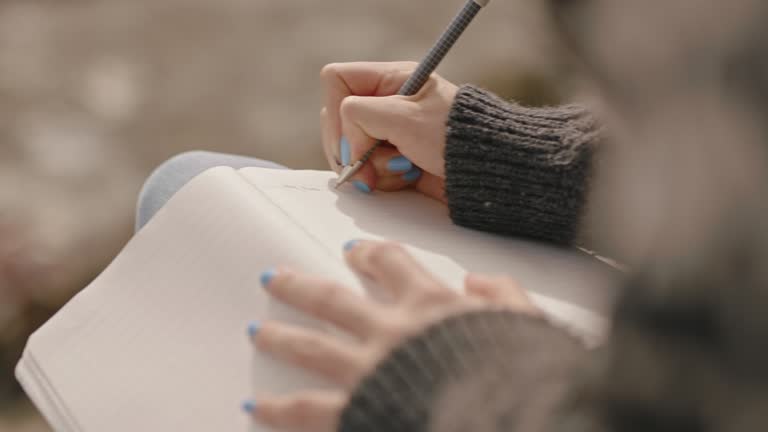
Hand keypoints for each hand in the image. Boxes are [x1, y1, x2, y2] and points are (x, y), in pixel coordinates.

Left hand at [244, 240, 538, 430]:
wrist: (510, 418)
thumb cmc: (519, 375)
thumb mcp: (526, 324)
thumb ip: (503, 296)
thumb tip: (480, 281)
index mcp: (431, 306)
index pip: (393, 265)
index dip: (370, 256)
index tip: (355, 252)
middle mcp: (392, 331)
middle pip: (333, 300)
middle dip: (300, 286)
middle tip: (275, 278)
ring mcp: (368, 371)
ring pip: (311, 346)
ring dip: (280, 337)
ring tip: (257, 331)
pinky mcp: (355, 412)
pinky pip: (307, 409)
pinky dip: (278, 407)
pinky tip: (256, 404)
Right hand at [320, 62, 458, 201]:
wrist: (489, 173)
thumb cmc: (457, 138)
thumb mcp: (404, 117)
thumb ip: (360, 116)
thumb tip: (345, 142)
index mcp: (391, 79)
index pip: (337, 81)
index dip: (335, 111)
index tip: (352, 140)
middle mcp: (387, 103)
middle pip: (338, 120)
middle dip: (352, 148)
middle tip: (368, 166)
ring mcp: (389, 133)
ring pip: (352, 150)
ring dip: (372, 167)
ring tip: (402, 169)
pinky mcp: (395, 160)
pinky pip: (369, 171)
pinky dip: (383, 179)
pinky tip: (407, 177)